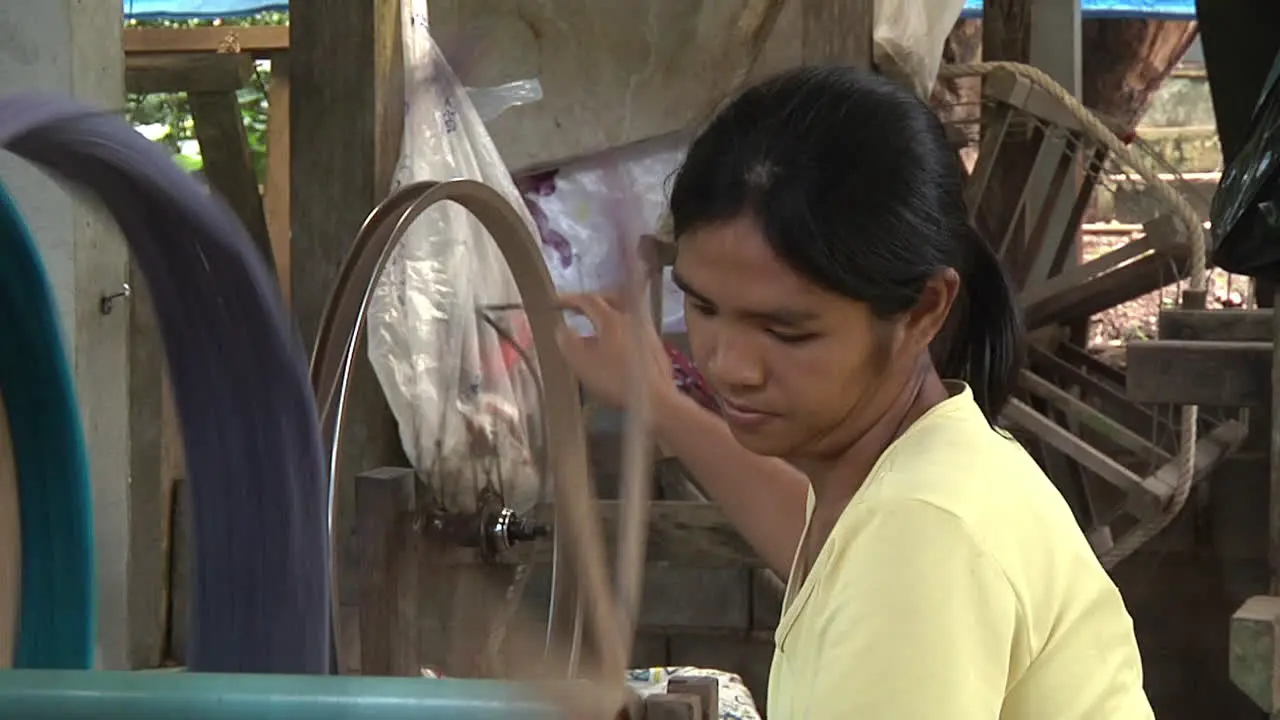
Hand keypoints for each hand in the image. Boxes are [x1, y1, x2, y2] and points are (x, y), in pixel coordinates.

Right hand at [554, 293, 673, 409]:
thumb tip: (562, 328)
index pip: (588, 300)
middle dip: (592, 300)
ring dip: (607, 314)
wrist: (656, 398)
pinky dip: (619, 328)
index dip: (569, 299)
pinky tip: (614, 345)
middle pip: (611, 298)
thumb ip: (568, 343)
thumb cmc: (616, 380)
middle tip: (578, 308)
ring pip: (624, 312)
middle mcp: (631, 318)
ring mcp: (647, 330)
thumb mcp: (583, 364)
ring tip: (594, 327)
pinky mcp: (656, 345)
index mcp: (611, 319)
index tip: (555, 303)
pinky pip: (633, 327)